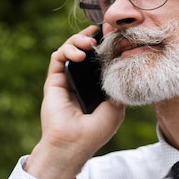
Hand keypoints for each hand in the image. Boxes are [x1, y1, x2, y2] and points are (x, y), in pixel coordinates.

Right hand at [25, 26, 124, 178]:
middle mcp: (79, 81)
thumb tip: (125, 69)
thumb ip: (119, 88)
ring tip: (90, 43)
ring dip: (79, 40)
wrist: (73, 144)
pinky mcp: (53, 81)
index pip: (98, 60)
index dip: (105, 47)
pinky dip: (68, 50)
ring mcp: (66, 80)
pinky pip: (58, 57)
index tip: (115, 37)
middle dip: (92, 38)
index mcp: (94, 87)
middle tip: (101, 33)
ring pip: (70, 50)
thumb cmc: (95, 131)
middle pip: (84, 50)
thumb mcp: (116, 108)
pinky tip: (80, 54)